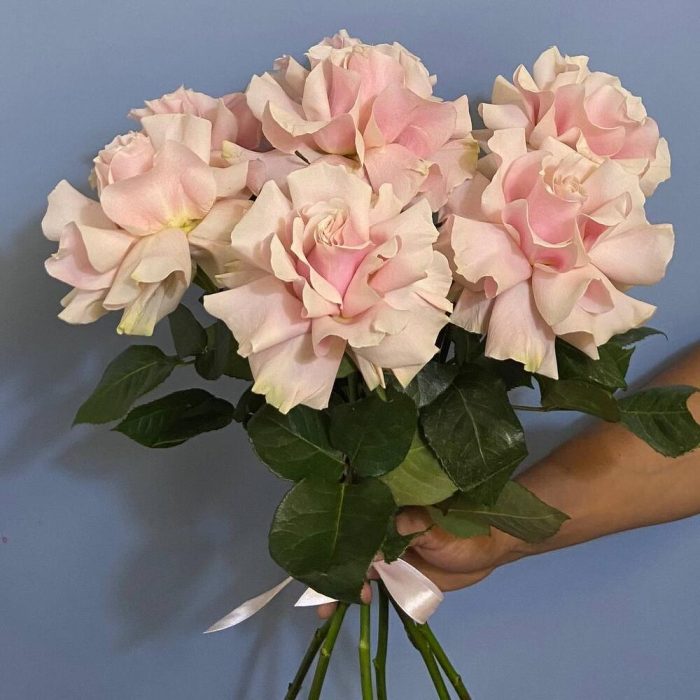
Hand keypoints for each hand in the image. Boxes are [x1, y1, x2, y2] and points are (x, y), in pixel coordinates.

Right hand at [317, 507, 522, 618]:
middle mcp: (378, 526)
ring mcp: (385, 550)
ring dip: (338, 588)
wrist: (490, 549)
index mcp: (385, 506)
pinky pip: (370, 583)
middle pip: (345, 546)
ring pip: (353, 567)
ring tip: (326, 612)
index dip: (332, 538)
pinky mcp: (395, 572)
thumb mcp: (434, 526)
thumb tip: (378, 539)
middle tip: (318, 601)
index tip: (317, 560)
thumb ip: (405, 528)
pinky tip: (345, 609)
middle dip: (329, 572)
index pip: (349, 518)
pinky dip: (356, 595)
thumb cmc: (464, 528)